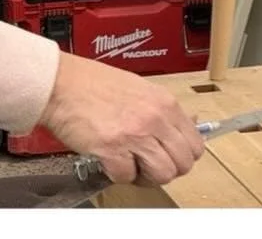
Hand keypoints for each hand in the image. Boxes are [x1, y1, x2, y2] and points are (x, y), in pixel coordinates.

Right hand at [42, 52, 205, 185]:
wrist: (65, 84)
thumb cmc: (98, 84)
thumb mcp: (143, 89)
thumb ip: (164, 112)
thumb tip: (184, 128)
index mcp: (166, 103)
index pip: (196, 144)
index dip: (184, 157)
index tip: (172, 157)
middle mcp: (155, 119)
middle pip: (182, 163)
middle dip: (168, 170)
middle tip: (152, 166)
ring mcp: (135, 134)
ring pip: (162, 174)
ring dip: (147, 177)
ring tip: (133, 166)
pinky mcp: (111, 149)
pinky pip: (127, 177)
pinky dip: (120, 175)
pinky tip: (112, 161)